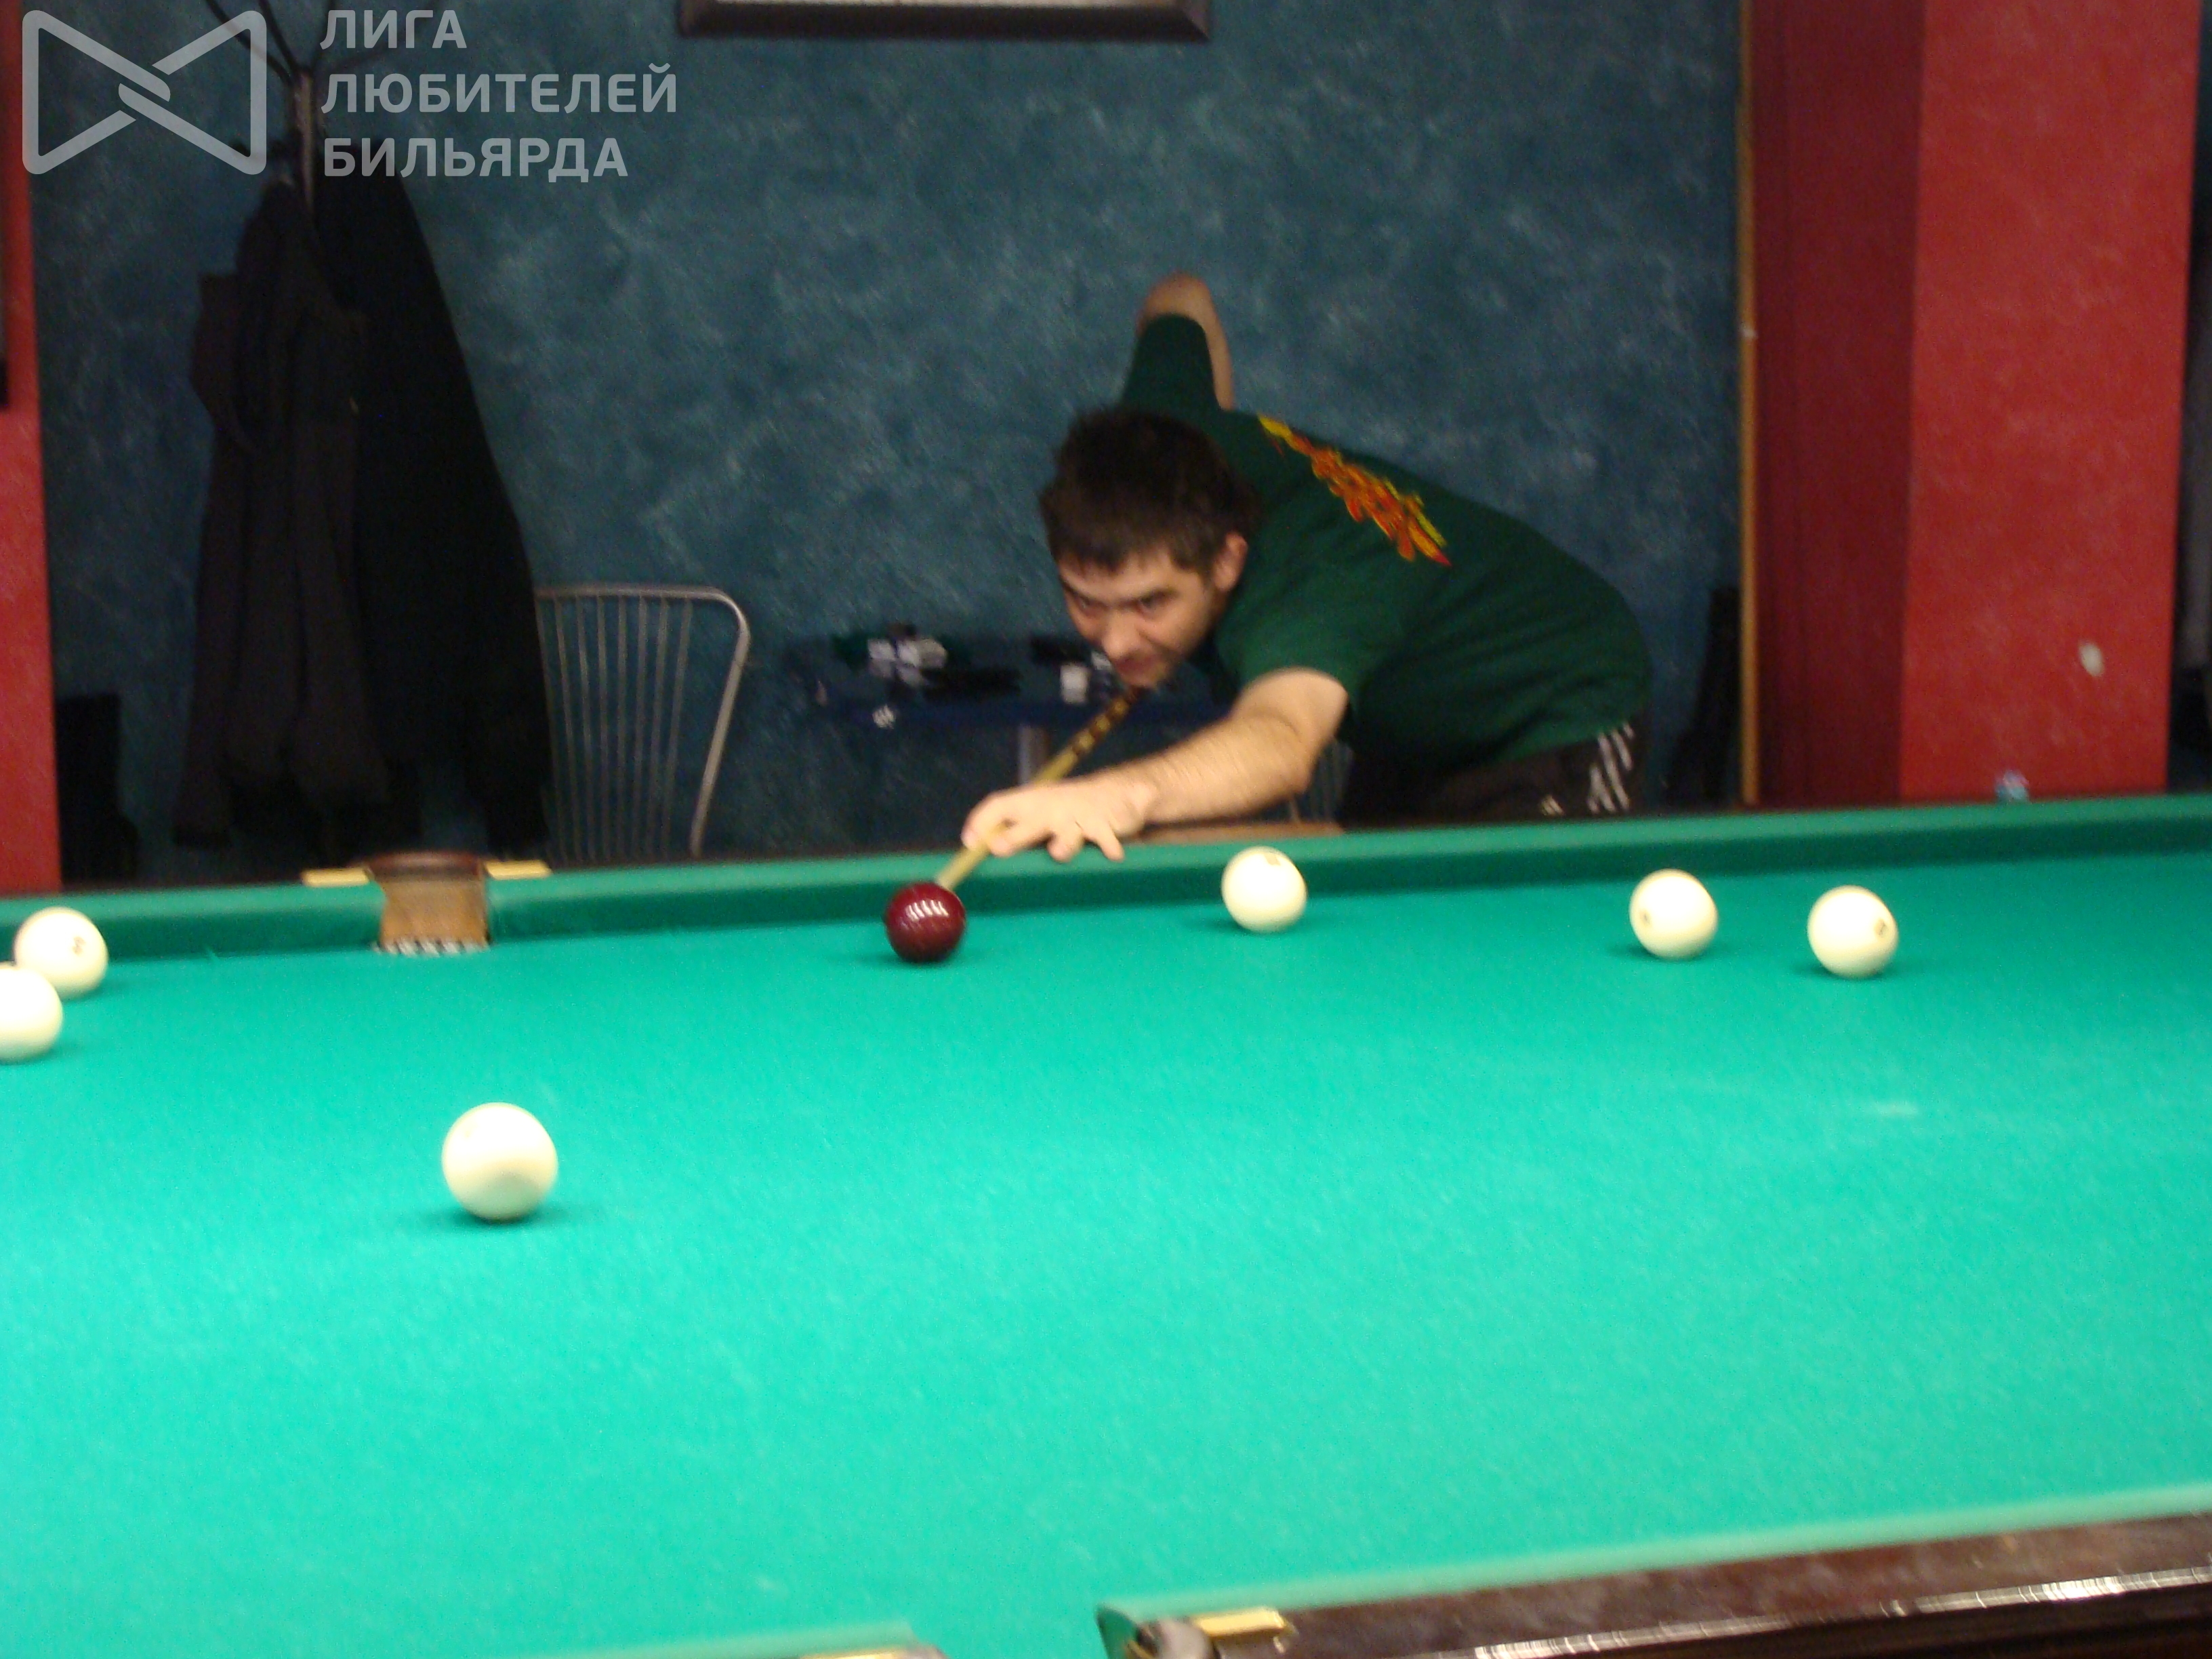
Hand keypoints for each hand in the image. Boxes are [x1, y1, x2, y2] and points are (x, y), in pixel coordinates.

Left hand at [962, 775, 1152, 862]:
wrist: (1116, 791)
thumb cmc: (1067, 809)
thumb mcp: (1039, 813)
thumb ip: (1013, 828)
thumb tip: (974, 844)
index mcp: (1030, 803)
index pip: (1000, 804)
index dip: (982, 820)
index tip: (968, 842)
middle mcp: (1051, 807)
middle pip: (1030, 821)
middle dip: (1015, 835)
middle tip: (998, 848)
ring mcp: (1078, 814)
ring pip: (1068, 831)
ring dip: (1064, 842)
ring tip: (1058, 852)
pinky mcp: (1104, 823)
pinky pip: (1105, 835)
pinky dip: (1108, 845)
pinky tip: (1113, 855)